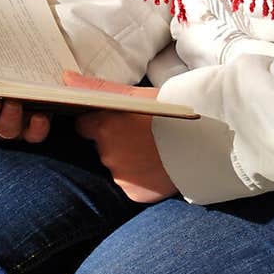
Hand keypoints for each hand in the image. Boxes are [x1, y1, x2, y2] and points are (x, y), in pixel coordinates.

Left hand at [62, 71, 178, 203]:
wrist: (206, 141)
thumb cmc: (172, 111)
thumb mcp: (137, 94)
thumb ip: (98, 89)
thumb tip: (66, 79)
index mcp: (106, 127)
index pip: (85, 126)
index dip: (100, 123)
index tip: (117, 121)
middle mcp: (108, 153)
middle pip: (103, 147)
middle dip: (118, 141)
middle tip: (144, 134)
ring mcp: (122, 176)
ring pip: (118, 166)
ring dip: (130, 160)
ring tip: (156, 150)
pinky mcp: (135, 193)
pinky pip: (132, 185)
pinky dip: (142, 178)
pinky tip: (159, 166)